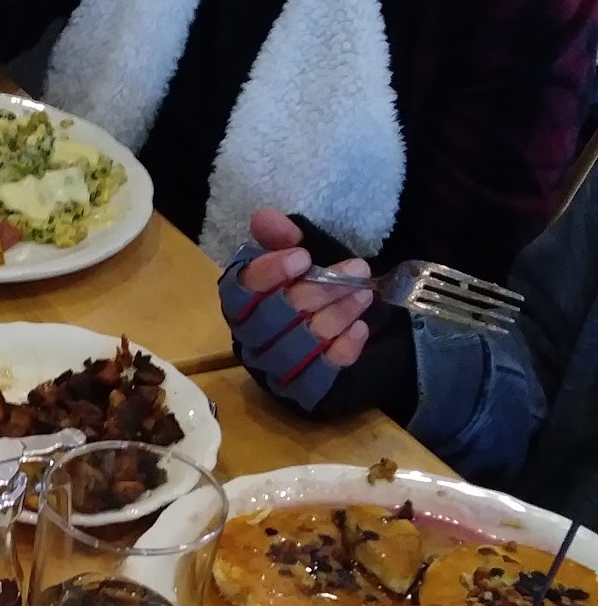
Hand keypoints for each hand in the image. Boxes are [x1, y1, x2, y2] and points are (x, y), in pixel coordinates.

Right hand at [237, 208, 373, 369]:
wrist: (340, 330)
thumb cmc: (312, 290)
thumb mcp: (303, 259)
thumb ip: (283, 238)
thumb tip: (264, 217)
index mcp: (242, 303)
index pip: (240, 291)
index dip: (269, 274)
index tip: (303, 257)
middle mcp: (250, 338)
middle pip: (273, 319)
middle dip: (318, 291)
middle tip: (357, 271)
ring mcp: (274, 367)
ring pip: (298, 345)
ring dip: (335, 316)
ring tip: (364, 295)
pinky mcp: (301, 388)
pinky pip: (319, 374)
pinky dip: (342, 349)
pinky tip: (360, 329)